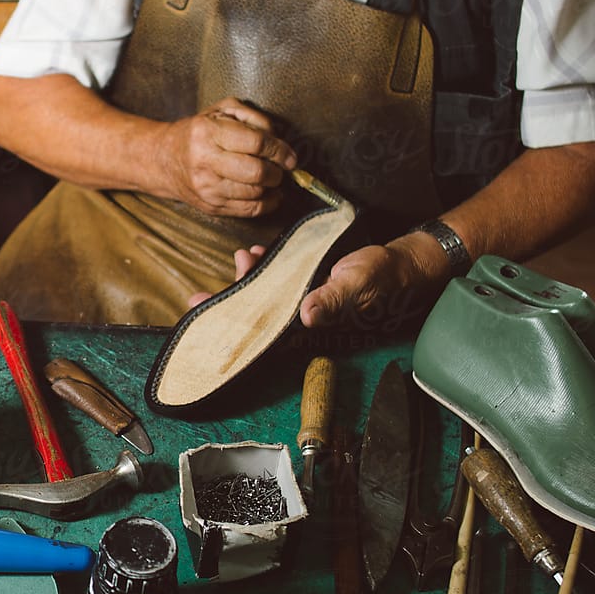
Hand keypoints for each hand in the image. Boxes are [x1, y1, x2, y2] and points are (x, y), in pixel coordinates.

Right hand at [165, 98, 296, 217]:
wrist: (164, 160)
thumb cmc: (199, 132)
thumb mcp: (222, 110)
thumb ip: (254, 117)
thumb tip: (280, 139)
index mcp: (208, 133)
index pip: (256, 143)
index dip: (280, 150)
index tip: (289, 155)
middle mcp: (206, 162)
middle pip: (257, 172)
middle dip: (277, 171)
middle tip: (281, 167)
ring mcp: (207, 188)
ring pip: (255, 193)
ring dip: (272, 187)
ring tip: (272, 177)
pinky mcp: (212, 207)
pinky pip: (249, 210)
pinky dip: (267, 203)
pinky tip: (269, 193)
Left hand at [185, 232, 448, 327]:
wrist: (399, 264)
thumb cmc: (380, 277)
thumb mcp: (356, 283)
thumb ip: (332, 298)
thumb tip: (307, 314)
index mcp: (308, 328)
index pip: (262, 338)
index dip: (231, 334)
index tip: (201, 323)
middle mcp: (299, 320)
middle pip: (252, 322)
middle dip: (223, 310)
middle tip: (195, 299)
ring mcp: (299, 303)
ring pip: (259, 301)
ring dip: (244, 283)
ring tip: (240, 261)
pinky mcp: (302, 285)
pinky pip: (272, 283)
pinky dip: (260, 270)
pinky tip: (254, 255)